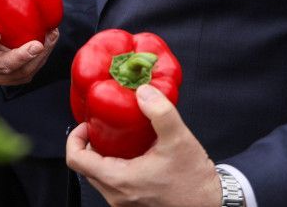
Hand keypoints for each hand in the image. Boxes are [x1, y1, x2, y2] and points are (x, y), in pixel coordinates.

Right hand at [0, 0, 55, 86]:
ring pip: (24, 70)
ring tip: (49, 35)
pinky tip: (51, 37)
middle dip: (21, 56)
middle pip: (4, 66)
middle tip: (36, 44)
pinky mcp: (21, 76)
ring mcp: (6, 75)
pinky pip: (35, 68)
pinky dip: (45, 53)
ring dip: (40, 54)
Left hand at [65, 84, 222, 206]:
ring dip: (102, 156)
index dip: (75, 138)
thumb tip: (143, 91)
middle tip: (102, 127)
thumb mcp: (178, 139)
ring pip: (98, 177)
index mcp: (120, 181)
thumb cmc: (194, 180)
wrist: (212, 205)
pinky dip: (114, 167)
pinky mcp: (133, 205)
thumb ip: (160, 112)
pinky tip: (133, 153)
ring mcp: (124, 203)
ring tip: (119, 138)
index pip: (76, 160)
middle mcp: (117, 196)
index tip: (88, 124)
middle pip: (85, 168)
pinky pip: (112, 185)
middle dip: (89, 144)